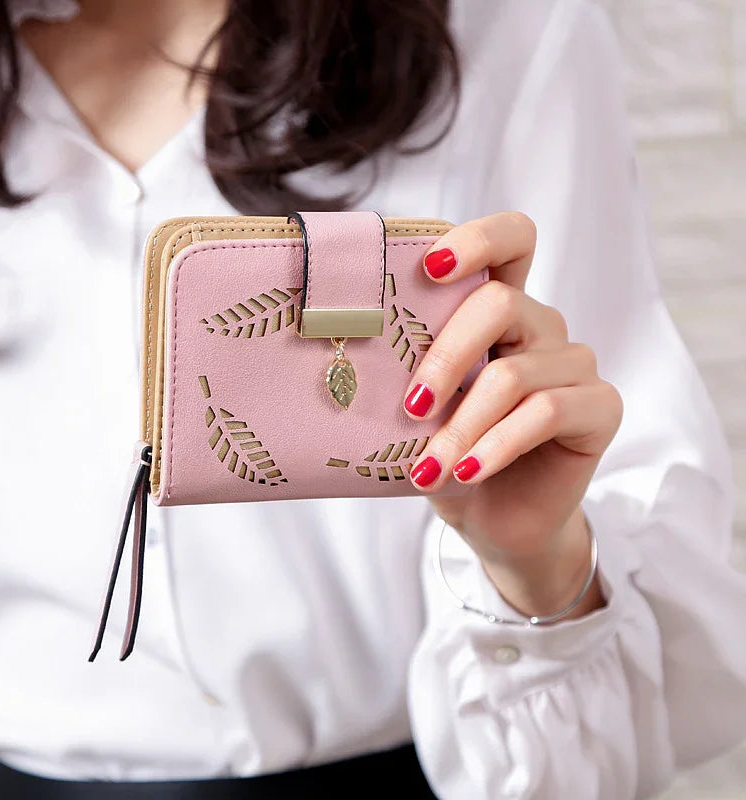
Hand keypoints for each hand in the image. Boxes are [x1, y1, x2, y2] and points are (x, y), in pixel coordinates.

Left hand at [405, 212, 622, 619]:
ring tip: (427, 467)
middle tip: (411, 405)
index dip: (478, 240)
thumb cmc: (450, 453)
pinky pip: (548, 412)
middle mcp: (541, 327)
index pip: (511, 241)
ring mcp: (574, 365)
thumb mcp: (420, 411)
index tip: (430, 268)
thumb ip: (407, 373)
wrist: (494, 520)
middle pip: (501, 304)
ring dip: (462, 425)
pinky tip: (466, 472)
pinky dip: (497, 445)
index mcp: (499, 312)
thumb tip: (352, 351)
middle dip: (446, 357)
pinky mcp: (600, 407)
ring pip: (514, 374)